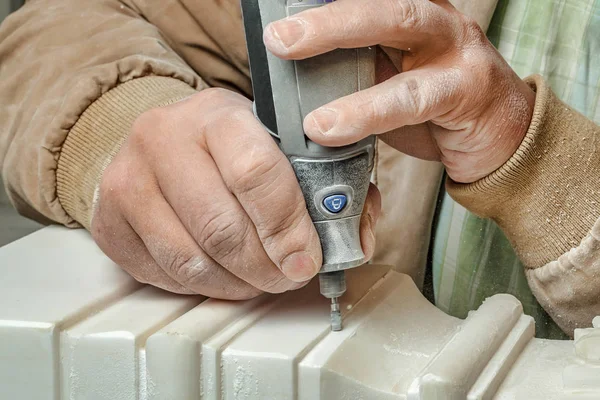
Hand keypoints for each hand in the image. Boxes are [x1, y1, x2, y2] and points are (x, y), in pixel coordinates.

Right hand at [91, 88, 380, 298]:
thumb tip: (352, 236)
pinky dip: (204, 287)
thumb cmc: (229, 146)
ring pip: (192, 261)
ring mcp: (126, 181)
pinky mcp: (107, 223)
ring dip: (238, 284)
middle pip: (222, 228)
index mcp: (217, 115)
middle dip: (267, 267)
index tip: (307, 259)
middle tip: (288, 276)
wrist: (161, 141)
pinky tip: (224, 274)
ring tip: (260, 278)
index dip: (288, 227)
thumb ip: (327, 183)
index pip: (255, 173)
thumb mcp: (281, 142)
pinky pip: (164, 276)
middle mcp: (162, 140)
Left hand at [263, 0, 535, 182]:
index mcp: (411, 11)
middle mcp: (434, 15)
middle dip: (323, 7)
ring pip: (396, 22)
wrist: (501, 139)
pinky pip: (410, 97)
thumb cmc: (435, 107)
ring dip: (335, 34)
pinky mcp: (465, 88)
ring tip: (286, 48)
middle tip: (274, 28)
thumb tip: (291, 72)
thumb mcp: (388, 78)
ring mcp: (454, 46)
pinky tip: (327, 128)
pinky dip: (365, 112)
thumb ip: (352, 67)